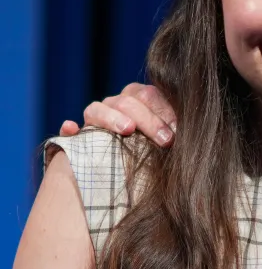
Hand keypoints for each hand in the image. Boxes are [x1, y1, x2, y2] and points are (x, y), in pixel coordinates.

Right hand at [59, 82, 176, 145]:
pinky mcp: (80, 137)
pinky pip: (70, 130)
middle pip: (126, 101)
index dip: (163, 111)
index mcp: (138, 99)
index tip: (177, 131)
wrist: (134, 174)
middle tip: (165, 140)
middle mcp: (115, 105)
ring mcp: (96, 119)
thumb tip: (184, 132)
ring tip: (128, 130)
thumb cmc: (157, 152)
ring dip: (112, 118)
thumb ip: (174, 130)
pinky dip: (70, 129)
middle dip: (148, 120)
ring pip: (97, 109)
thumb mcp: (168, 139)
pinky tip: (71, 129)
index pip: (147, 94)